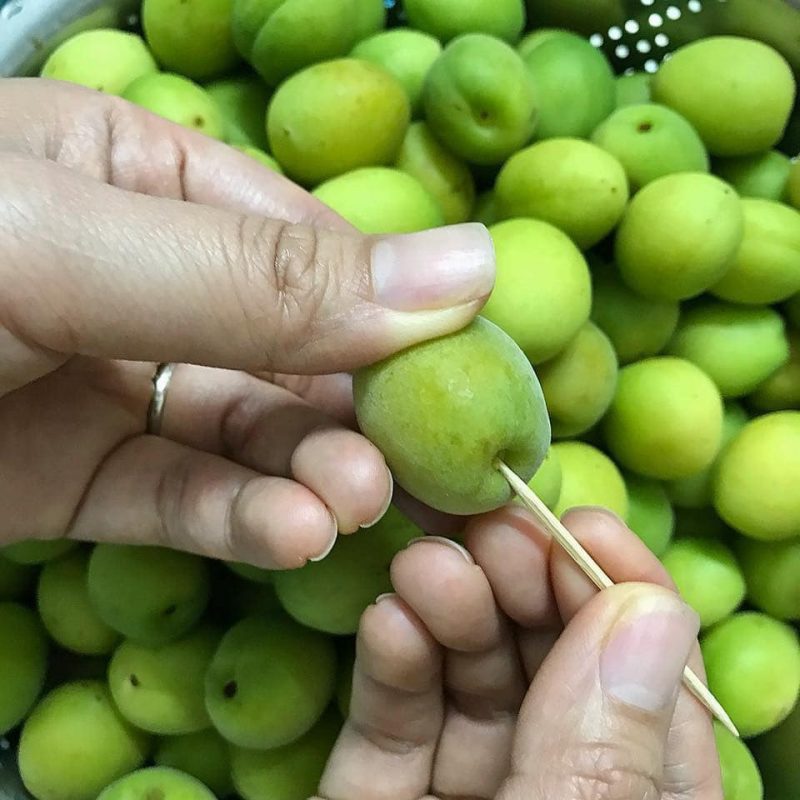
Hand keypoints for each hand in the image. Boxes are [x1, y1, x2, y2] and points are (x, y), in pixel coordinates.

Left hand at [0, 78, 493, 564]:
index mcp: (140, 179)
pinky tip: (294, 535)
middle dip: (360, 411)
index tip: (467, 368)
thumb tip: (466, 271)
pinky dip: (239, 522)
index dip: (395, 307)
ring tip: (354, 503)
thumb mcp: (67, 243)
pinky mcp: (66, 484)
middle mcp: (138, 281)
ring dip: (311, 474)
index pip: (308, 245)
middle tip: (429, 468)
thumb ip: (259, 276)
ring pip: (241, 436)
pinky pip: (173, 500)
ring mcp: (102, 386)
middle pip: (290, 351)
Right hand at [316, 508, 723, 799]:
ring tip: (427, 566)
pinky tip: (388, 618)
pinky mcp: (378, 793)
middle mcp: (554, 785)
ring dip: (452, 607)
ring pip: (472, 678)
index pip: (654, 690)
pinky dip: (392, 659)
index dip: (621, 597)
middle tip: (489, 527)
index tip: (583, 528)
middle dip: (524, 585)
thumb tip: (654, 614)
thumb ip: (603, 757)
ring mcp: (467, 788)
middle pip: (553, 665)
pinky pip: (394, 719)